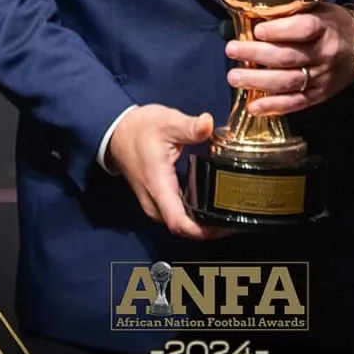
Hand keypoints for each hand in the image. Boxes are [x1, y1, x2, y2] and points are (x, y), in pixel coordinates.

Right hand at [106, 104, 233, 239]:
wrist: (118, 133)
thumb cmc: (140, 129)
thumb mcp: (167, 122)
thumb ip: (189, 126)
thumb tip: (208, 123)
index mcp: (158, 186)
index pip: (179, 222)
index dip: (204, 231)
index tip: (226, 226)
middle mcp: (155, 202)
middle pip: (183, 228)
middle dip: (209, 229)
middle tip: (235, 218)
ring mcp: (154, 203)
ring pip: (180, 224)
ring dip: (202, 223)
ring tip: (227, 212)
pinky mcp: (157, 200)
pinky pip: (177, 215)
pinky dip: (194, 215)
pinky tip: (210, 204)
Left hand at [224, 2, 353, 116]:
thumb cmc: (332, 25)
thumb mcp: (318, 10)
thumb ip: (292, 13)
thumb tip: (256, 15)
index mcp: (325, 28)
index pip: (304, 29)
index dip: (279, 31)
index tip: (257, 30)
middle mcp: (324, 54)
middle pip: (288, 57)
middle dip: (256, 55)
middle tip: (231, 50)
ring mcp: (322, 78)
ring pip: (288, 82)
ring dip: (258, 81)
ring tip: (234, 77)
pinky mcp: (319, 95)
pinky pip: (295, 103)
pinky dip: (273, 106)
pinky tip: (253, 106)